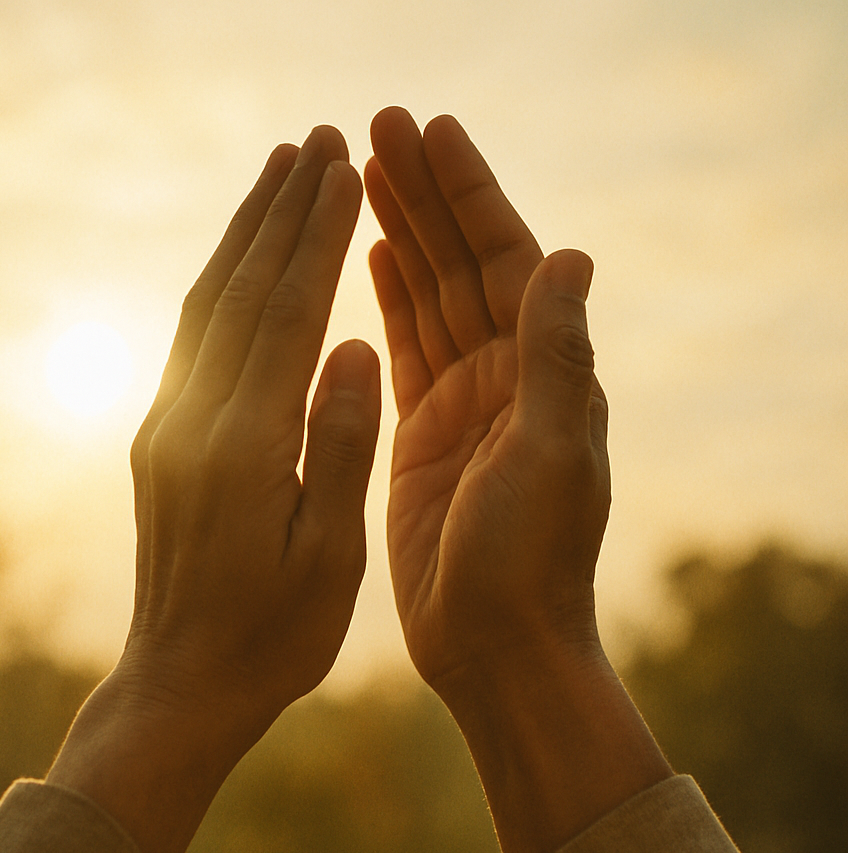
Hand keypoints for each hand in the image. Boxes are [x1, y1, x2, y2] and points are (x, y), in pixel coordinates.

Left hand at [122, 125, 379, 724]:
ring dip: (243, 235)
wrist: (181, 681)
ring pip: (207, 306)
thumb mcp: (330, 555)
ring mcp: (167, 428)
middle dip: (280, 211)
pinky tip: (239, 265)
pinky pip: (190, 340)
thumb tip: (351, 344)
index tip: (344, 170)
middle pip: (241, 291)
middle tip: (317, 141)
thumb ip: (340, 444)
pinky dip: (220, 285)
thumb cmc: (272, 634)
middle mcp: (193, 422)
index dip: (316, 238)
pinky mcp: (158, 442)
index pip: (288, 316)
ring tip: (276, 174)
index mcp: (244, 448)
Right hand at [366, 107, 609, 696]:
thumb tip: (572, 255)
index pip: (507, 259)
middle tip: (378, 126)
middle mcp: (507, 379)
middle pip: (462, 265)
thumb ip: (557, 358)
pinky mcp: (420, 435)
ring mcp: (462, 405)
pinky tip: (372, 259)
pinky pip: (406, 350)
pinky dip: (390, 301)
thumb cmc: (529, 563)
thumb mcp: (549, 457)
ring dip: (402, 235)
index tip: (431, 130)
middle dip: (426, 195)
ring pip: (429, 300)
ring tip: (364, 176)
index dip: (471, 194)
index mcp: (543, 375)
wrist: (493, 644)